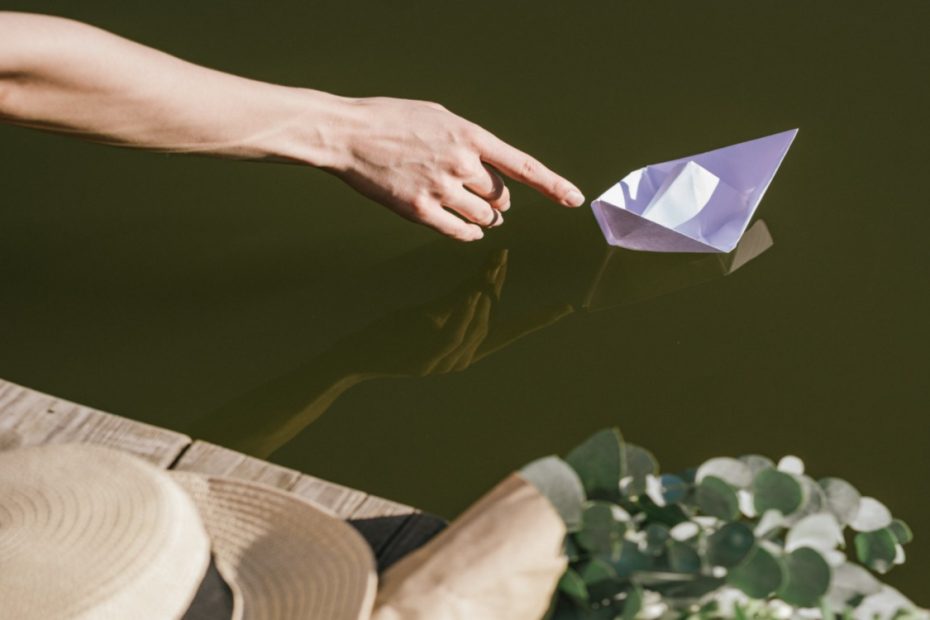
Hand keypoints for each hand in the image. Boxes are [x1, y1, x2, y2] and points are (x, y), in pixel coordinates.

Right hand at [328, 97, 584, 240]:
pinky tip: (471, 230)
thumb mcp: (439, 117)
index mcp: (470, 136)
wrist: (349, 134)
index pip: (523, 165)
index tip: (575, 199)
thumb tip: (492, 173)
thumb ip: (469, 142)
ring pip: (484, 217)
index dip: (552, 185)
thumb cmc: (392, 121)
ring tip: (474, 211)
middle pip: (501, 196)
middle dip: (498, 200)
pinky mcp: (420, 211)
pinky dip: (471, 233)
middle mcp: (461, 163)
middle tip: (483, 196)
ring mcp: (441, 189)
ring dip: (486, 218)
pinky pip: (461, 232)